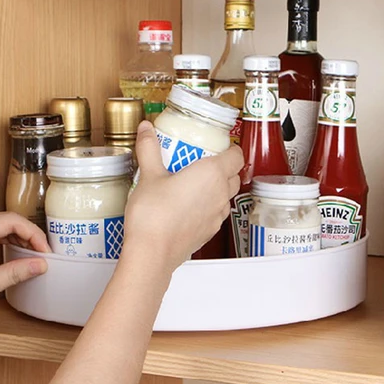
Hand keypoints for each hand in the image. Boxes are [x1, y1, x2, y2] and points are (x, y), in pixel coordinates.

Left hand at [0, 212, 50, 323]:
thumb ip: (12, 275)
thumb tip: (39, 265)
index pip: (11, 221)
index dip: (33, 234)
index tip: (45, 251)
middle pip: (6, 221)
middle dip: (29, 234)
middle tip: (43, 252)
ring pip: (0, 227)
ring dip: (20, 238)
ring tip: (34, 253)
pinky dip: (8, 243)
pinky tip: (17, 253)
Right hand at [124, 121, 242, 271]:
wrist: (152, 253)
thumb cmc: (154, 216)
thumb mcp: (149, 175)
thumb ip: (149, 148)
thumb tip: (147, 130)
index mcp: (212, 174)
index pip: (237, 155)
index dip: (230, 148)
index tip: (217, 144)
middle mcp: (220, 194)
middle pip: (234, 175)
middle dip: (222, 166)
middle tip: (200, 160)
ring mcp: (217, 215)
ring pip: (225, 195)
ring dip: (216, 187)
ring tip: (192, 182)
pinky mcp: (209, 231)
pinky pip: (215, 212)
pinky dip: (207, 206)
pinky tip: (186, 204)